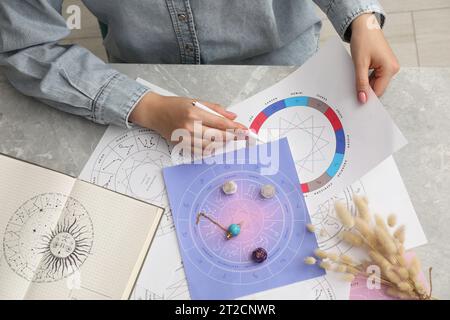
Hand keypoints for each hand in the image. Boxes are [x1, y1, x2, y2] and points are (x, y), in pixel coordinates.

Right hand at [129, 92, 246, 149]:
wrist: (156, 113)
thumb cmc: (175, 105)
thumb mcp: (196, 101)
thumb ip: (216, 109)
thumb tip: (232, 117)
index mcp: (195, 114)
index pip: (221, 123)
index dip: (235, 128)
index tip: (245, 131)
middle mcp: (190, 127)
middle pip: (217, 137)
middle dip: (231, 137)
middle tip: (240, 136)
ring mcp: (185, 138)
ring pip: (210, 147)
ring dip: (221, 144)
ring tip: (226, 139)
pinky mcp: (181, 146)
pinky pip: (200, 152)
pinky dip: (209, 149)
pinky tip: (213, 144)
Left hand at [350, 13, 399, 102]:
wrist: (365, 26)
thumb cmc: (363, 40)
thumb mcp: (360, 64)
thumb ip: (361, 83)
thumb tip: (363, 99)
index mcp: (390, 68)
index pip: (378, 91)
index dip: (367, 97)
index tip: (355, 102)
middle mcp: (393, 68)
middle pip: (378, 87)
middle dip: (365, 90)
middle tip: (351, 91)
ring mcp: (390, 66)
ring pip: (375, 82)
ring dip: (365, 83)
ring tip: (355, 79)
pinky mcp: (385, 64)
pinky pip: (375, 76)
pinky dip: (367, 78)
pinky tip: (359, 75)